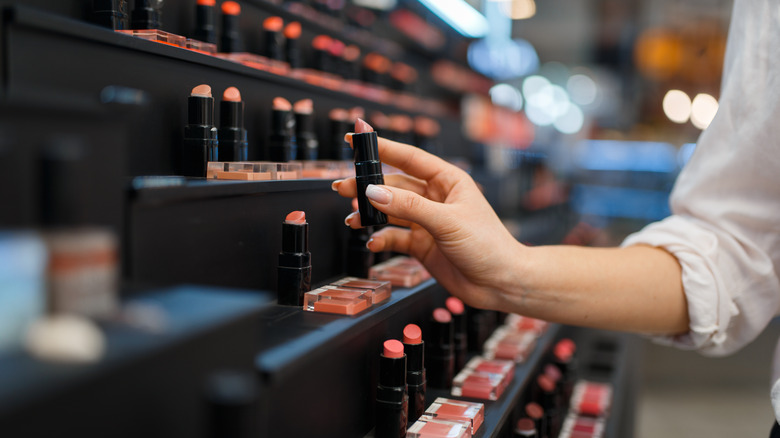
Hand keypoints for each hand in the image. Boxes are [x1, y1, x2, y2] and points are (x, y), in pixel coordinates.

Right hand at [332, 134, 523, 309]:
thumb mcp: (447, 222)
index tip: (356, 139)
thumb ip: (409, 207)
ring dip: (370, 215)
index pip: (409, 158)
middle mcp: (435, 198)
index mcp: (448, 181)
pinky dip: (382, 239)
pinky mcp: (422, 245)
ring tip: (353, 220)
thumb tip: (374, 193)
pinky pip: (395, 237)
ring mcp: (427, 222)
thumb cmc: (488, 246)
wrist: (501, 284)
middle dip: (368, 187)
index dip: (382, 148)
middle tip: (342, 187)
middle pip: (394, 186)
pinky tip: (373, 243)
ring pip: (391, 212)